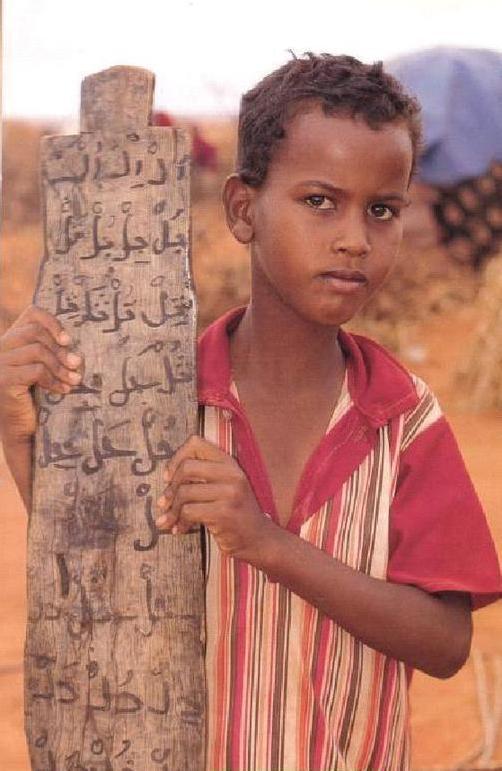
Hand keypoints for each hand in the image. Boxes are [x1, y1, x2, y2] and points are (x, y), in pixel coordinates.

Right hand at [0, 305, 83, 441]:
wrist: (21, 429)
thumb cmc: (37, 397)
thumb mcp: (46, 368)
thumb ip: (53, 351)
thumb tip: (74, 346)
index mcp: (11, 340)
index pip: (31, 314)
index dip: (52, 322)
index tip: (68, 340)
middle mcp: (1, 348)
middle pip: (35, 332)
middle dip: (60, 349)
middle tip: (77, 364)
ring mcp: (0, 364)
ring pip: (37, 351)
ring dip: (61, 366)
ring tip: (75, 380)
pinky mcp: (4, 380)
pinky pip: (36, 371)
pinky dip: (54, 380)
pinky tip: (63, 391)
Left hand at [155, 435, 274, 562]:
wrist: (259, 539)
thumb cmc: (236, 513)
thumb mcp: (225, 486)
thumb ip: (203, 475)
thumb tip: (167, 478)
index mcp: (229, 463)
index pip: (196, 444)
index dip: (176, 458)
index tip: (169, 477)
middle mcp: (232, 474)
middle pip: (186, 468)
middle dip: (170, 488)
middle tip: (165, 502)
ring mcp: (230, 493)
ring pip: (185, 492)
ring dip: (172, 510)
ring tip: (169, 520)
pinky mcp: (224, 513)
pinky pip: (189, 512)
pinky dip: (180, 522)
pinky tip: (180, 528)